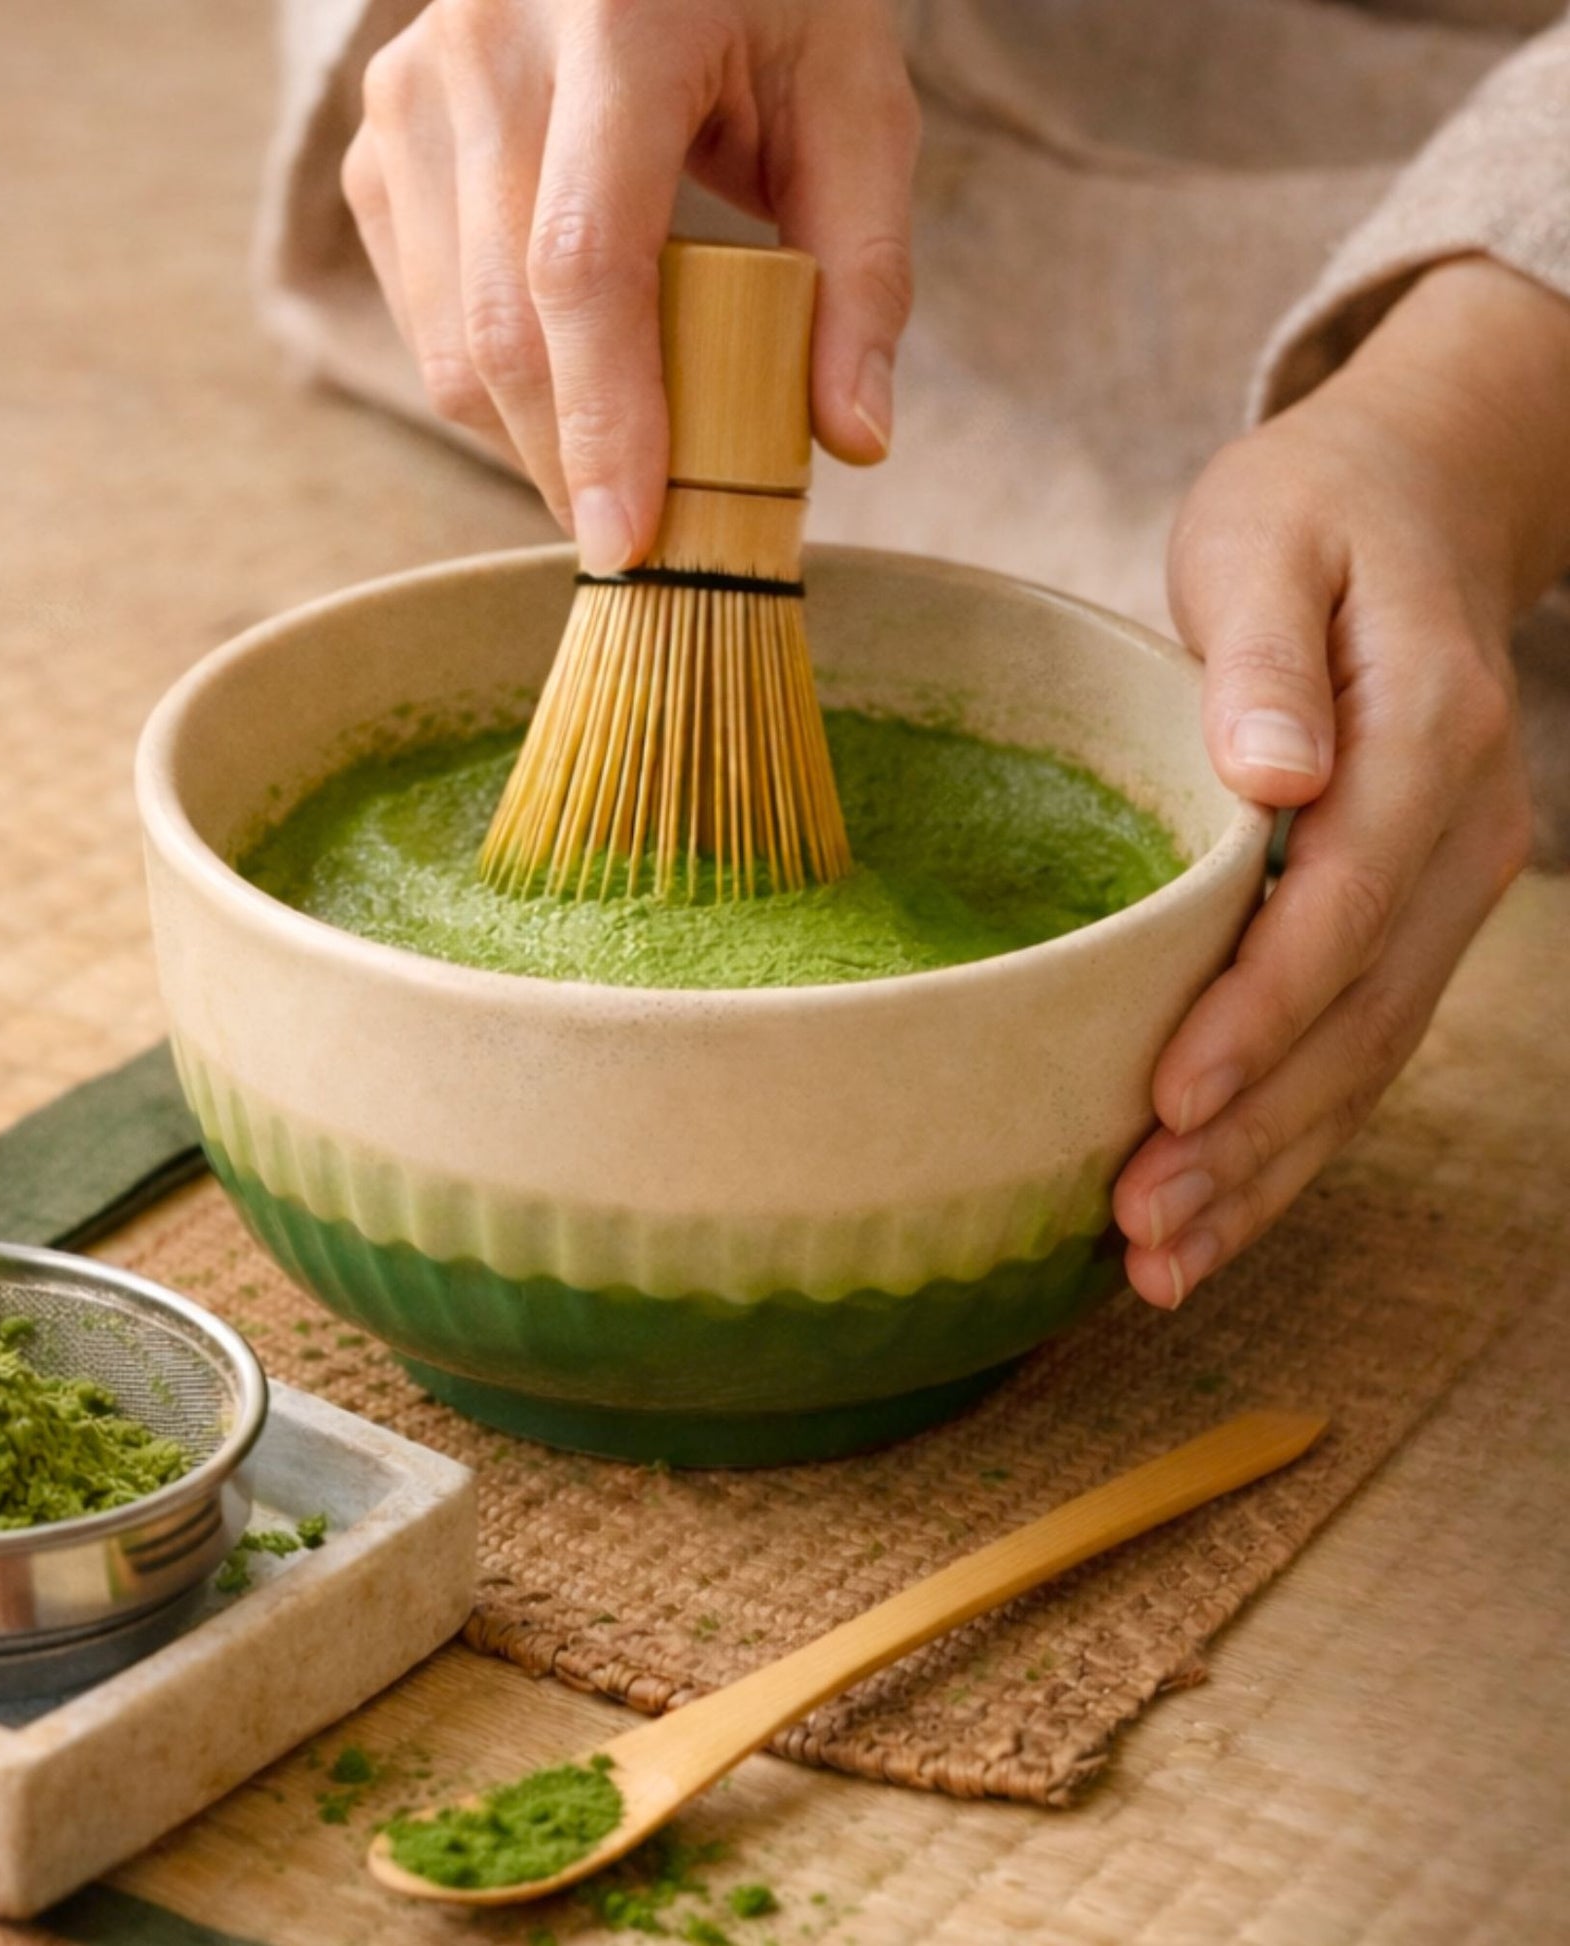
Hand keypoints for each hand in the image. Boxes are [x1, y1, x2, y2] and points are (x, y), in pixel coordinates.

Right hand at [341, 0, 919, 568]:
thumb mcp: (855, 98)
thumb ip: (865, 267)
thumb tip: (855, 440)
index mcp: (613, 24)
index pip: (584, 266)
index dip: (604, 422)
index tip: (629, 543)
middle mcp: (484, 52)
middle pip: (504, 327)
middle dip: (567, 468)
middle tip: (638, 549)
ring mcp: (410, 96)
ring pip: (448, 344)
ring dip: (528, 445)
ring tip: (612, 479)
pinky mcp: (378, 145)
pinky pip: (423, 320)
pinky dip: (492, 393)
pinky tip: (563, 400)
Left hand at [1115, 256, 1569, 1308]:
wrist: (1413, 506)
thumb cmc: (1310, 521)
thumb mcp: (1266, 547)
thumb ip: (1264, 661)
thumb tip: (1274, 773)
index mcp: (1426, 739)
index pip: (1345, 906)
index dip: (1260, 1013)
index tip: (1171, 1099)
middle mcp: (1459, 835)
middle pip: (1357, 1018)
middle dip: (1249, 1136)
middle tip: (1140, 1230)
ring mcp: (1445, 890)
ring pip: (1362, 1060)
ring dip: (1265, 1169)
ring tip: (1160, 1261)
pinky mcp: (1406, 919)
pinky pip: (1355, 1046)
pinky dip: (1288, 1135)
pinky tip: (1214, 1207)